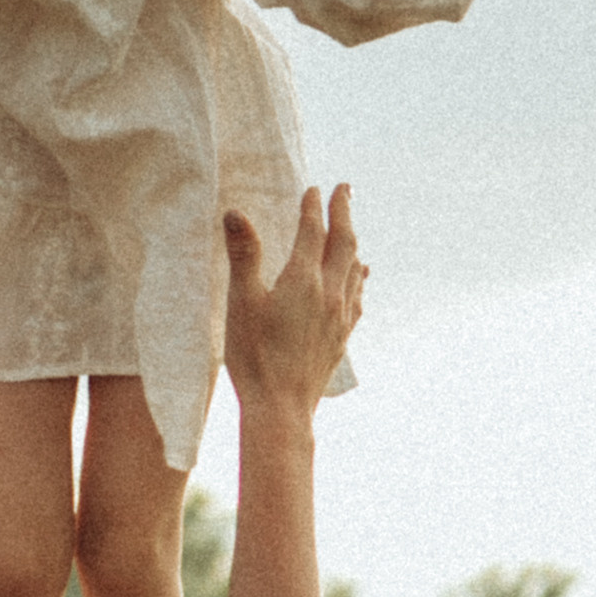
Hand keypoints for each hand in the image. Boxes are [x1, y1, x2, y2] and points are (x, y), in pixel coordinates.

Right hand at [222, 187, 365, 415]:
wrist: (281, 408)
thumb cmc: (254, 356)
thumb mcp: (241, 302)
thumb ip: (243, 255)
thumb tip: (236, 212)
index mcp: (303, 280)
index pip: (313, 231)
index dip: (312, 207)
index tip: (312, 188)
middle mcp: (329, 294)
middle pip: (344, 243)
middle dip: (344, 213)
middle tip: (345, 190)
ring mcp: (339, 317)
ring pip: (355, 269)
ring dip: (353, 243)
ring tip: (351, 230)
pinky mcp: (341, 337)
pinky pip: (356, 297)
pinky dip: (358, 278)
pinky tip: (359, 278)